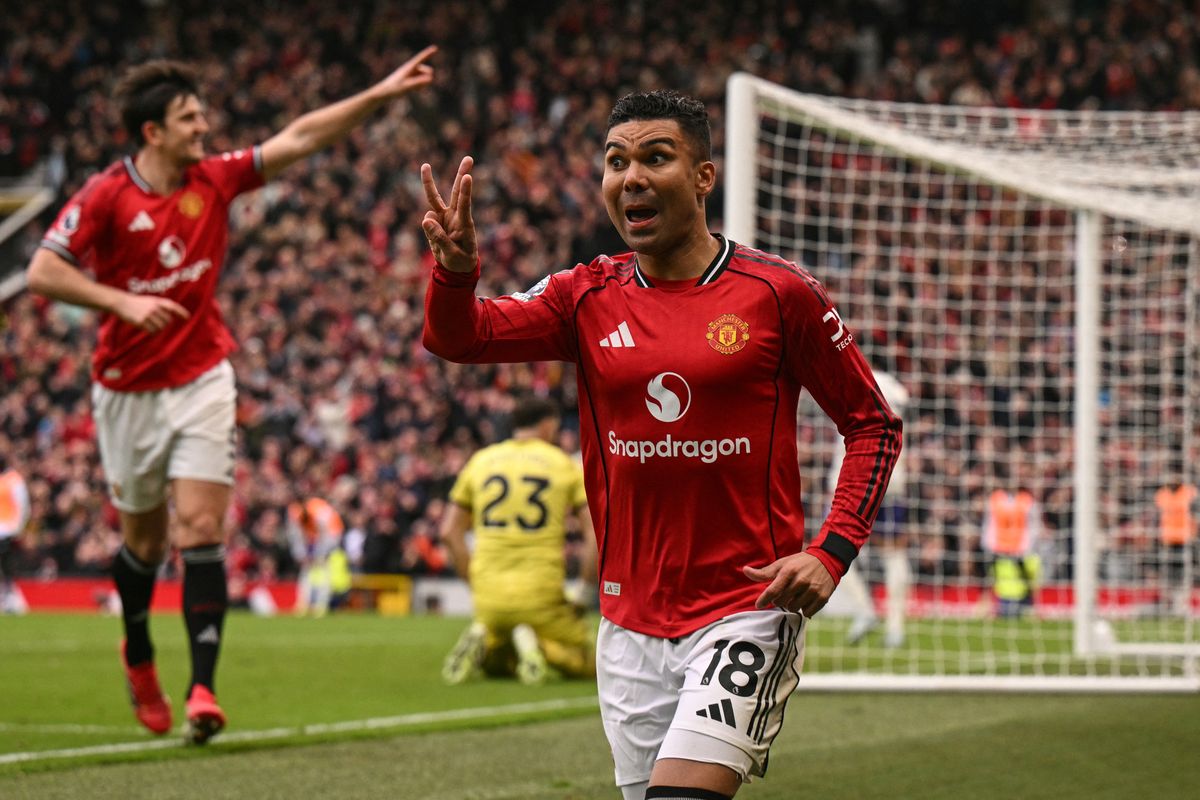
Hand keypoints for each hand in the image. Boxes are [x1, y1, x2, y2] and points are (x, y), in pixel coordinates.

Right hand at [111, 293, 189, 332]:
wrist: (121, 303)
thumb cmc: (137, 303)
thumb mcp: (150, 301)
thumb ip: (161, 307)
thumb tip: (171, 317)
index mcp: (157, 301)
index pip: (173, 306)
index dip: (181, 312)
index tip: (188, 317)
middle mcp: (154, 307)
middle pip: (168, 321)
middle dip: (164, 324)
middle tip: (156, 322)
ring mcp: (148, 314)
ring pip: (161, 327)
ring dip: (158, 329)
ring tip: (151, 325)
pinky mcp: (141, 321)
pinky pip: (152, 331)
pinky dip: (152, 332)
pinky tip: (147, 328)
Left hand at [373, 45, 436, 98]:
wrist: (383, 93)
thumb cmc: (394, 89)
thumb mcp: (407, 86)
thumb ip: (419, 82)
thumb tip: (430, 78)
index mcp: (408, 67)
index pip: (420, 59)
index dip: (428, 53)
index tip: (435, 48)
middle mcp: (409, 69)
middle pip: (424, 70)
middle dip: (427, 76)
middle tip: (423, 84)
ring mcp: (408, 74)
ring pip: (422, 76)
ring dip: (422, 83)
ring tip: (415, 89)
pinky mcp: (407, 80)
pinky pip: (418, 81)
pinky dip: (419, 86)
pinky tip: (416, 90)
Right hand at [421, 156, 477, 272]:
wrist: (455, 268)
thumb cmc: (460, 262)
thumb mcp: (451, 255)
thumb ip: (439, 238)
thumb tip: (426, 218)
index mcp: (465, 225)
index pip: (465, 205)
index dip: (465, 192)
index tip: (468, 177)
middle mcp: (455, 217)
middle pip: (456, 192)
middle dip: (462, 174)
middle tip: (469, 158)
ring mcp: (445, 217)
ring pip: (435, 198)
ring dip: (429, 182)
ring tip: (425, 166)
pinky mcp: (435, 222)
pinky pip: (427, 220)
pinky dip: (428, 227)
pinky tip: (437, 240)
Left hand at [743, 552, 835, 616]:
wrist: (827, 560)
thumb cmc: (800, 563)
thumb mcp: (782, 564)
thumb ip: (764, 572)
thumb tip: (745, 570)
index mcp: (789, 571)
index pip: (773, 590)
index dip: (764, 599)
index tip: (758, 605)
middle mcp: (801, 581)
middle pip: (781, 602)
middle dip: (780, 599)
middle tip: (785, 592)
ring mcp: (812, 590)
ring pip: (793, 608)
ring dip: (792, 604)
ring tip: (797, 594)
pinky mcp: (822, 598)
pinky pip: (806, 612)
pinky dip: (804, 609)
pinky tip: (806, 599)